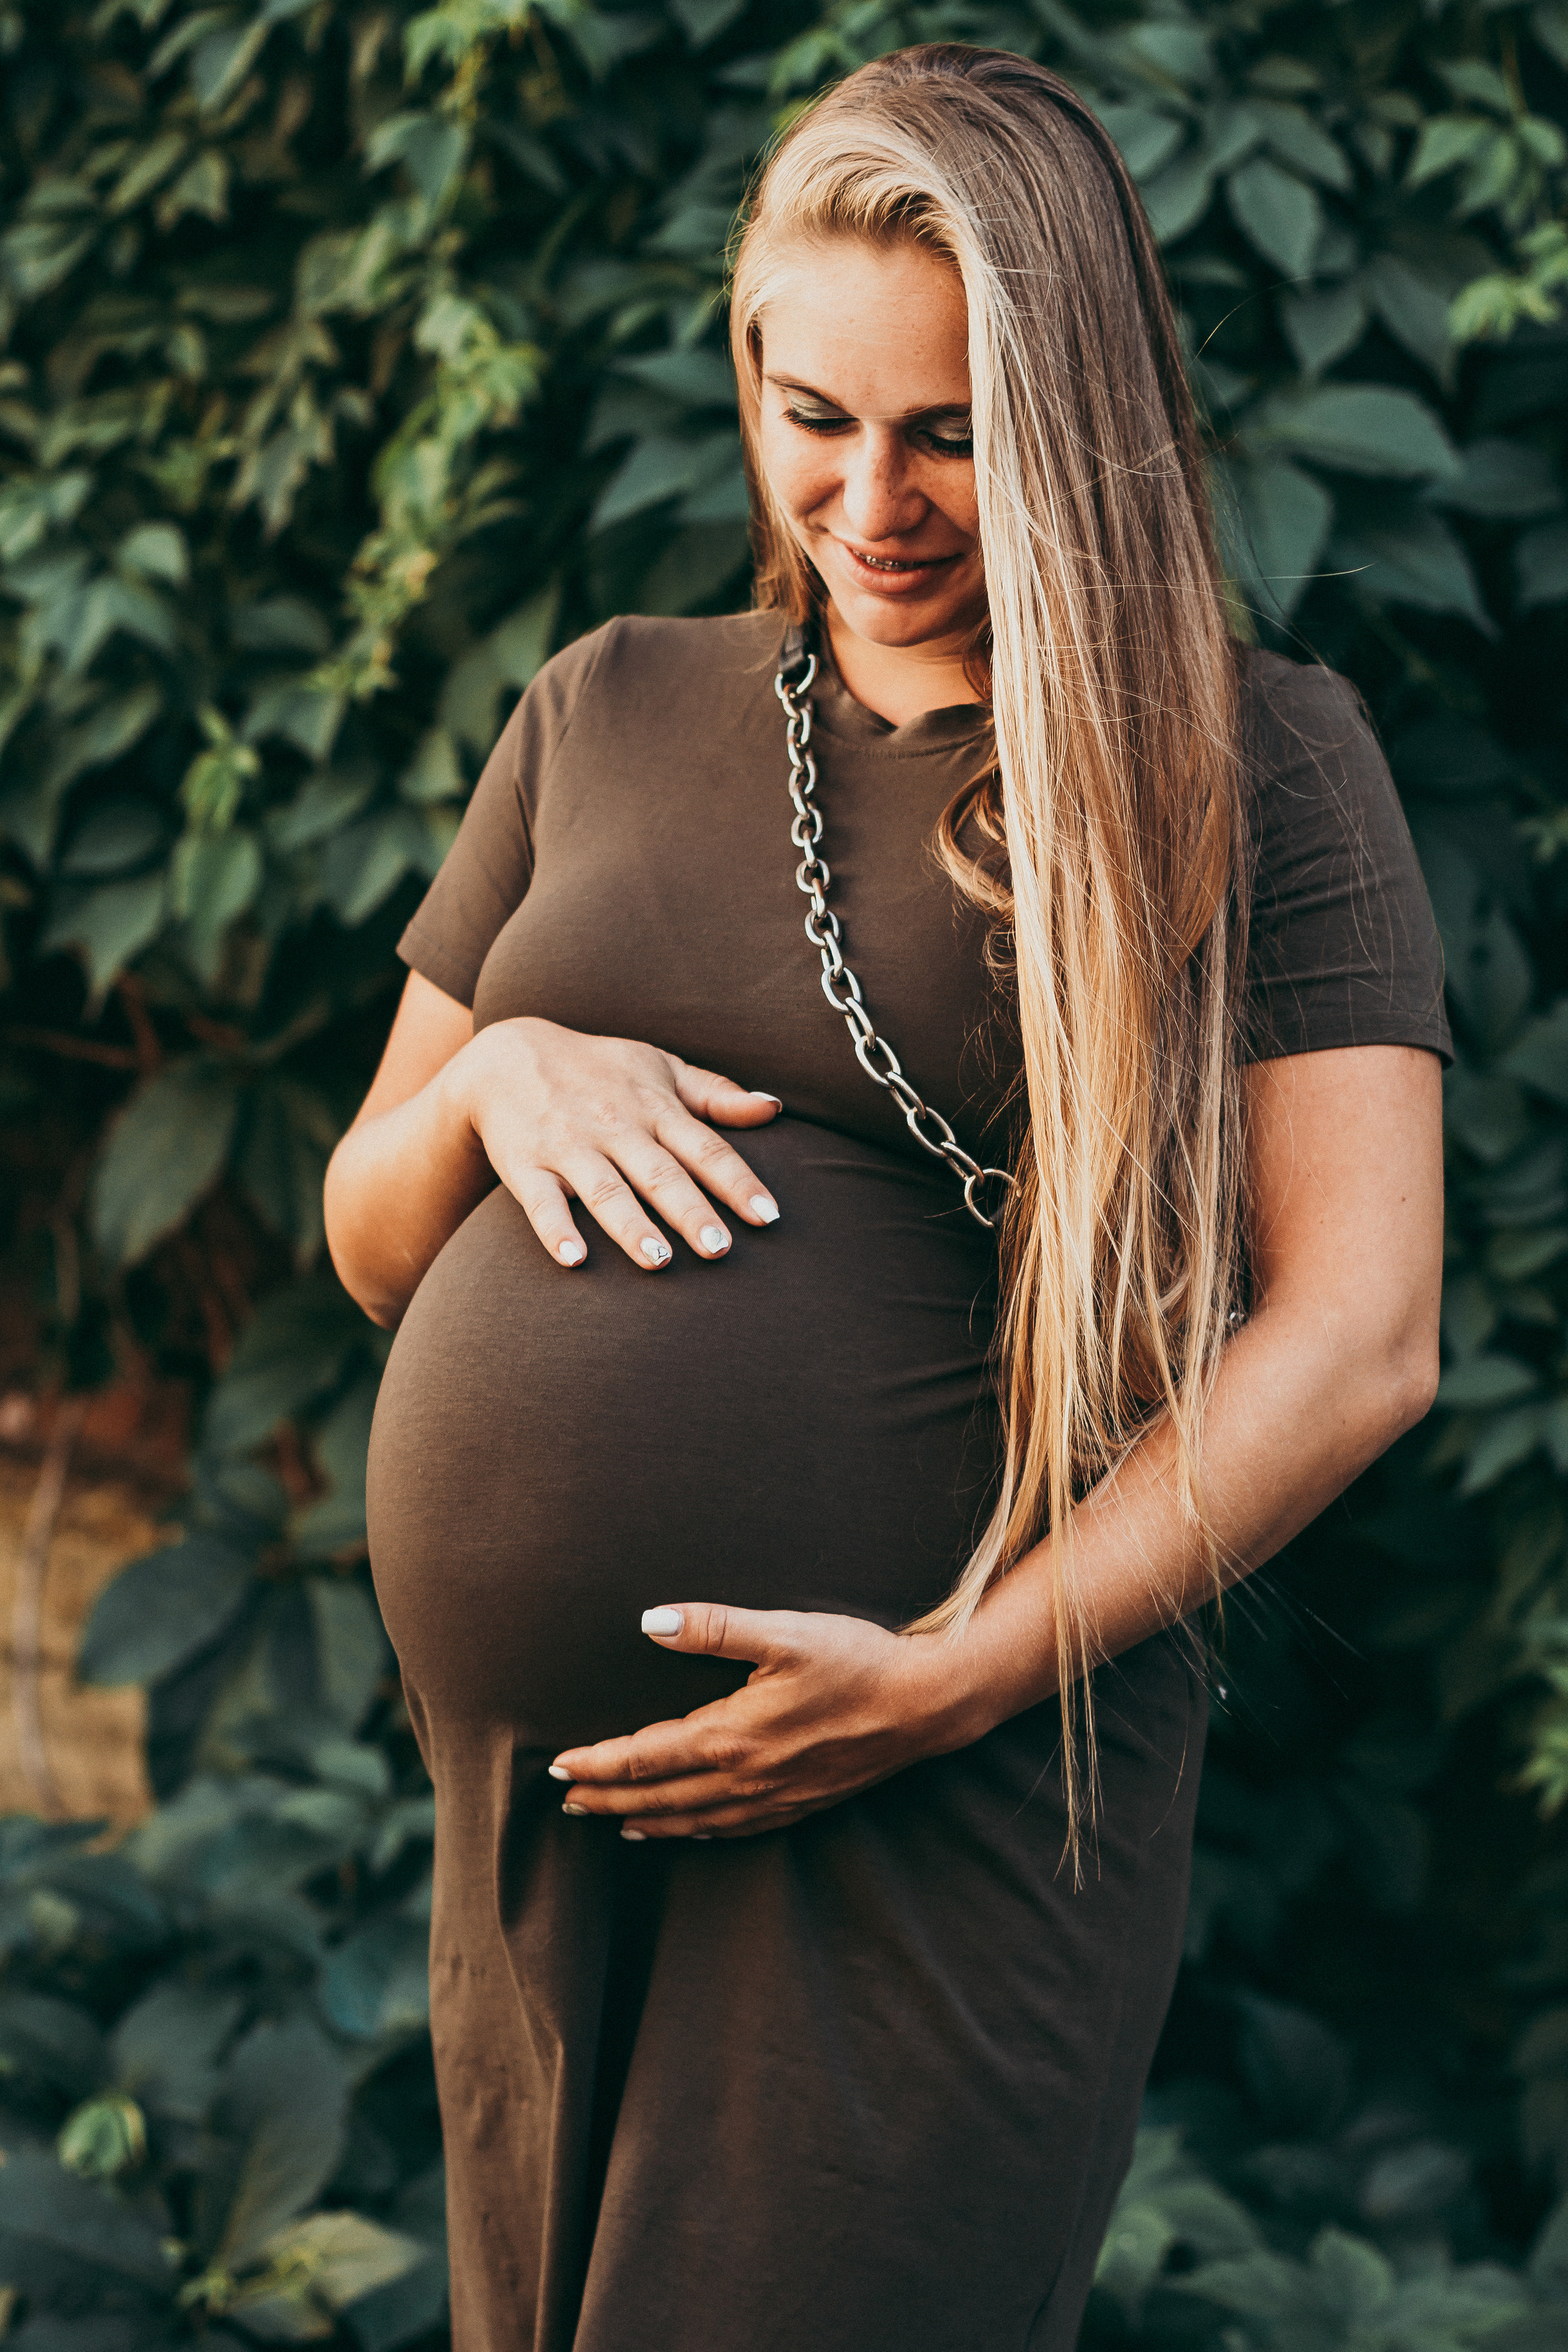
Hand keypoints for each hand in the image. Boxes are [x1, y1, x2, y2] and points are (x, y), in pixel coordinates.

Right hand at [451, 1016, 782, 1271]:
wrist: (506, 1057)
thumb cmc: (598, 1069)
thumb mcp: (659, 1067)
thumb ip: (716, 1093)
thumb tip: (774, 1108)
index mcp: (654, 1106)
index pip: (704, 1148)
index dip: (737, 1181)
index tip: (768, 1216)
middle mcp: (615, 1126)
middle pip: (659, 1174)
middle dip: (690, 1211)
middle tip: (720, 1249)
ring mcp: (568, 1146)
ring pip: (605, 1190)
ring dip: (631, 1226)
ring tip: (658, 1262)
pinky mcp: (526, 1166)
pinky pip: (541, 1202)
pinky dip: (557, 1230)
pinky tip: (573, 1259)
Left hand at [548, 1604, 988, 1839]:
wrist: (925, 1705)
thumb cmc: (856, 1661)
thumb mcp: (785, 1631)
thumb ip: (714, 1627)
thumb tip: (649, 1621)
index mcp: (731, 1736)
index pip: (643, 1757)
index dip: (597, 1764)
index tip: (559, 1767)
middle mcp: (745, 1777)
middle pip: (658, 1798)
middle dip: (608, 1800)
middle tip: (568, 1802)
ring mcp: (774, 1796)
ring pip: (693, 1820)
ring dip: (647, 1822)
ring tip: (613, 1822)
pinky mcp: (801, 1803)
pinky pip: (734, 1829)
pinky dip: (698, 1833)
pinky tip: (688, 1831)